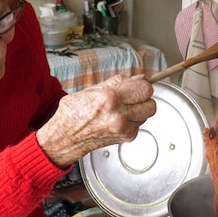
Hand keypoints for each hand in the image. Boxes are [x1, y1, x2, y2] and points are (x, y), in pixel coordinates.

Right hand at [37, 75, 155, 167]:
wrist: (66, 137)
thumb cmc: (74, 113)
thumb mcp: (92, 89)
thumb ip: (118, 82)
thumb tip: (137, 78)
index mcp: (110, 99)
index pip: (145, 89)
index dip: (143, 85)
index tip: (137, 85)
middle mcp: (119, 116)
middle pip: (151, 104)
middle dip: (143, 98)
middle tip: (132, 96)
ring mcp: (124, 129)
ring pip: (147, 114)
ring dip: (139, 109)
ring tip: (122, 108)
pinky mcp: (126, 138)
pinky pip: (139, 125)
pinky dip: (133, 120)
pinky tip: (119, 118)